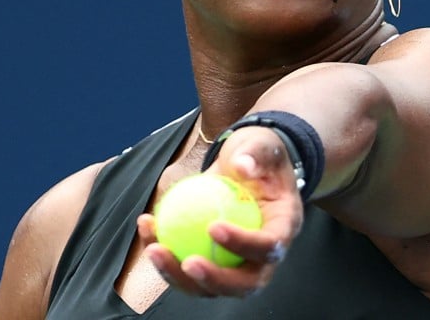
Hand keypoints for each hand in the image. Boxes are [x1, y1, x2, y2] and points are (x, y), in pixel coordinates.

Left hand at [136, 126, 303, 296]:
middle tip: (187, 261)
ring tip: (154, 249)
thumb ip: (254, 153)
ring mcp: (238, 263)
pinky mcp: (213, 260)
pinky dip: (165, 251)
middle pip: (245, 284)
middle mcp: (265, 255)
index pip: (269, 246)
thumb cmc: (256, 153)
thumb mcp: (260, 144)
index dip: (243, 244)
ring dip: (179, 275)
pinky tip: (146, 225)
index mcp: (284, 228)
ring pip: (211, 285)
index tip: (213, 227)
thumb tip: (242, 166)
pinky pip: (187, 264)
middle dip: (215, 280)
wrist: (244, 161)